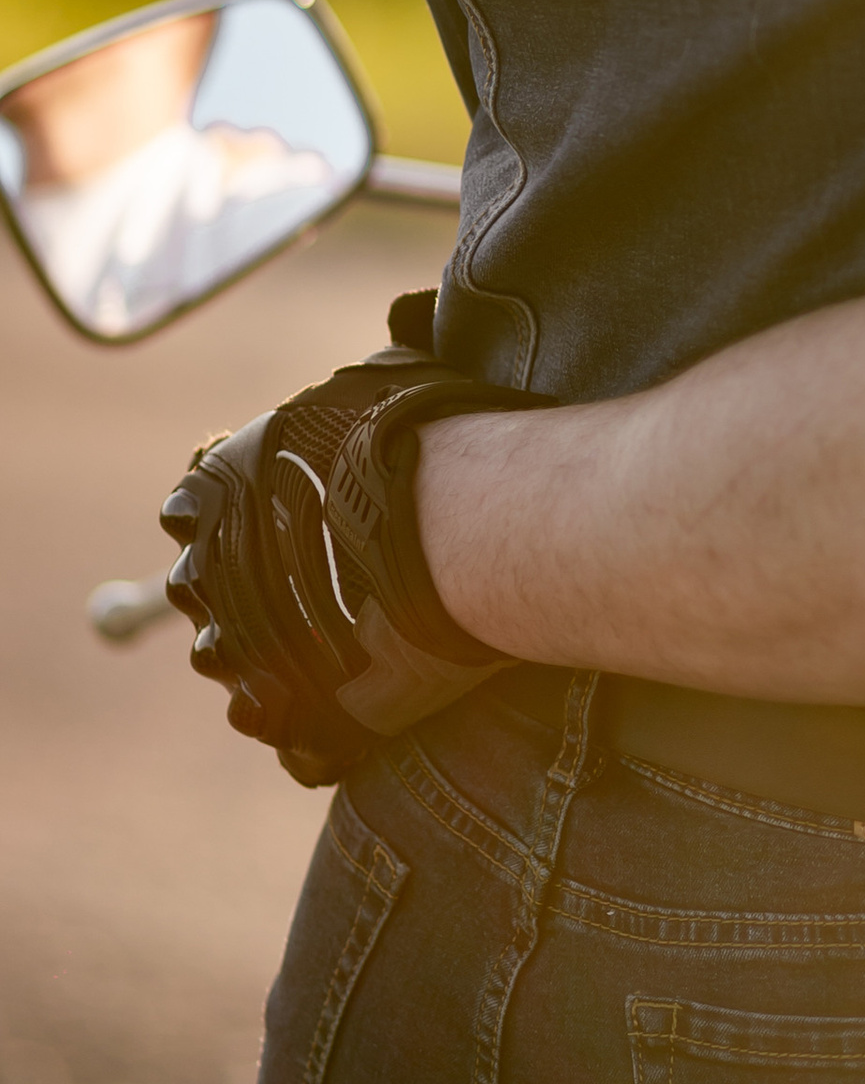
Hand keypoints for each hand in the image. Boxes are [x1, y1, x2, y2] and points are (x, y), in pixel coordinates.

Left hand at [157, 307, 542, 786]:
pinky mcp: (282, 715)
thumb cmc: (420, 446)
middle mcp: (202, 577)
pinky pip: (278, 726)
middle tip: (321, 584)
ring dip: (281, 656)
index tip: (278, 526)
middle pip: (197, 595)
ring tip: (354, 636)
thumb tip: (376, 357)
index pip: (187, 516)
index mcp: (209, 496)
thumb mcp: (372, 390)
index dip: (235, 522)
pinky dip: (311, 718)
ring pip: (235, 665)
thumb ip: (343, 401)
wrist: (458, 529)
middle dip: (248, 592)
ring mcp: (237, 653)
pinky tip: (362, 690)